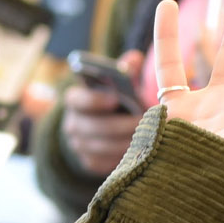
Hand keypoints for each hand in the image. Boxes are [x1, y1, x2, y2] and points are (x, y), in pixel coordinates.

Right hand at [60, 50, 144, 175]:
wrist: (100, 128)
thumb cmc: (114, 100)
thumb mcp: (116, 83)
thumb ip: (125, 69)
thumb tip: (134, 59)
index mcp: (74, 100)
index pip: (79, 99)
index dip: (95, 99)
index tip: (116, 98)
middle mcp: (72, 124)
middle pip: (95, 127)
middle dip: (122, 125)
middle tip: (146, 123)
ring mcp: (79, 146)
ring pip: (103, 147)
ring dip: (127, 143)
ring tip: (151, 138)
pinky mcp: (89, 163)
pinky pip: (107, 163)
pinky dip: (125, 159)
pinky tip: (143, 153)